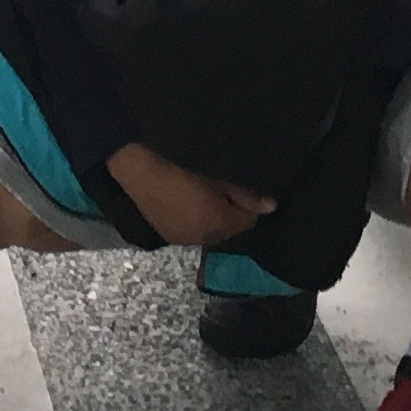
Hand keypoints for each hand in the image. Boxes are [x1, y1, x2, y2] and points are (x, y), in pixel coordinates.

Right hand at [106, 142, 274, 250]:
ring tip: (204, 199)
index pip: (248, 221)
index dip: (248, 205)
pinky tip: (187, 207)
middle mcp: (205, 239)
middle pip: (231, 231)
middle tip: (223, 192)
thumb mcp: (216, 179)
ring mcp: (186, 240)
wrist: (140, 173)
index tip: (241, 190)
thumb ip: (245, 195)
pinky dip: (196, 224)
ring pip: (211, 234)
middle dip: (232, 216)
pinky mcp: (170, 237)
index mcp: (220, 223)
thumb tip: (271, 207)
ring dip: (214, 221)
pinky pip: (193, 234)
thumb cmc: (181, 169)